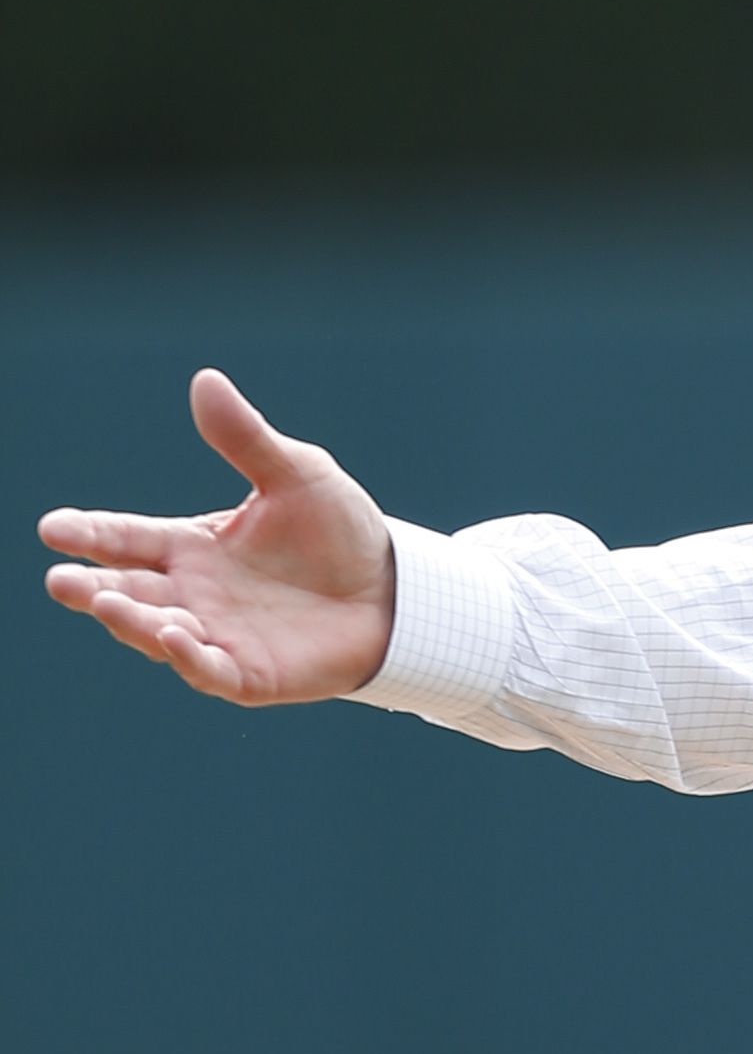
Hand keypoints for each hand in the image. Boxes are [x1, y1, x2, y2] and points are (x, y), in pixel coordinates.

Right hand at [38, 369, 395, 704]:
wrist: (398, 588)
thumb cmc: (340, 532)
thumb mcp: (297, 475)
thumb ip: (247, 438)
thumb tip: (206, 380)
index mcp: (192, 546)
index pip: (126, 538)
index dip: (89, 533)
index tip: (53, 526)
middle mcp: (194, 593)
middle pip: (127, 590)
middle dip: (90, 586)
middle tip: (60, 580)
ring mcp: (218, 635)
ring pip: (156, 631)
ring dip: (130, 621)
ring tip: (104, 602)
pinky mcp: (251, 673)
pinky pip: (209, 670)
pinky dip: (188, 656)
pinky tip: (173, 637)